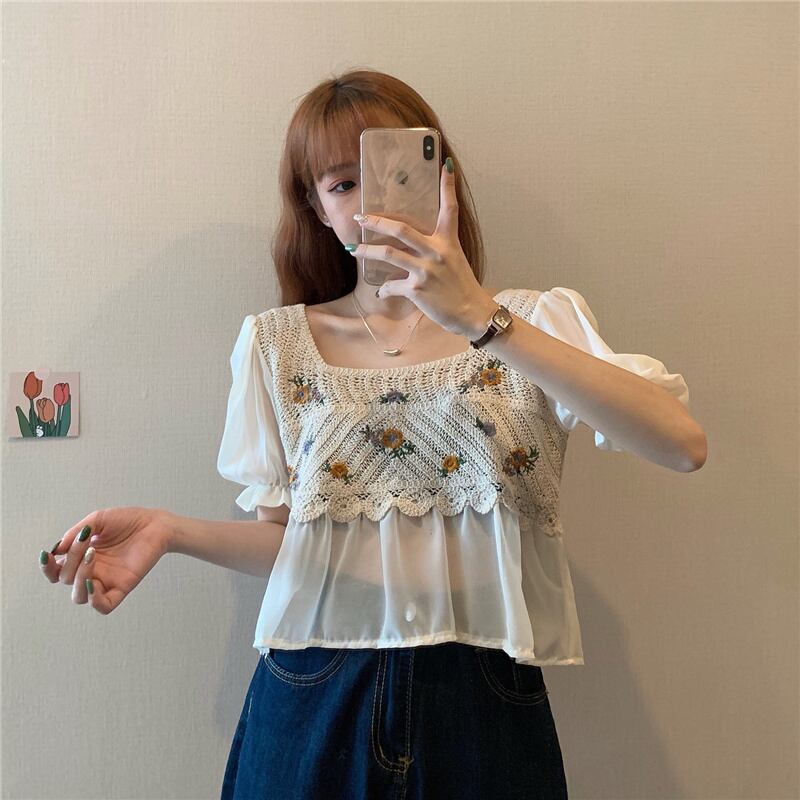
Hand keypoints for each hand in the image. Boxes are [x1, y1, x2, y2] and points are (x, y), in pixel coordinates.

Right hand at [39, 506, 172, 614]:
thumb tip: (56, 550)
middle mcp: (92, 571)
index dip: (47, 568)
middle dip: (70, 559)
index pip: (56, 572)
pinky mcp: (123, 587)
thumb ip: (74, 534)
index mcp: (82, 557)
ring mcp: (106, 580)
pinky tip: (94, 582)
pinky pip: (104, 606)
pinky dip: (94, 600)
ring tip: (91, 555)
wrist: (155, 523)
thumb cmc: (127, 520)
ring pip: (79, 596)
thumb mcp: (97, 521)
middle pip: (66, 579)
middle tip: (86, 541)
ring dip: (79, 578)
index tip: (48, 555)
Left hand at [349, 158, 497, 338]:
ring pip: (388, 254)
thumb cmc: (462, 287)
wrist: (472, 313)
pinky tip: (381, 292)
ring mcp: (426, 270)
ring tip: (354, 250)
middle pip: (401, 229)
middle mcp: (437, 252)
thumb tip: (411, 246)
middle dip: (377, 221)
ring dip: (367, 252)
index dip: (448, 186)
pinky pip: (392, 285)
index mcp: (448, 241)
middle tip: (360, 217)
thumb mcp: (455, 260)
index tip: (444, 166)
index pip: (450, 208)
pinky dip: (384, 290)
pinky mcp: (417, 289)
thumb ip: (436, 248)